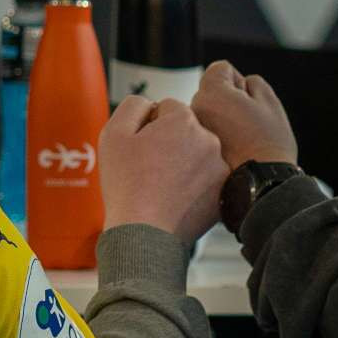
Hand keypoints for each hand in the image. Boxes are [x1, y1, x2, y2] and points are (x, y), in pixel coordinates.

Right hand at [98, 96, 229, 242]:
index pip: (167, 108)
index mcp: (184, 120)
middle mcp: (209, 139)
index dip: (149, 126)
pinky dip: (195, 185)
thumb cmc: (127, 185)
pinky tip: (176, 198)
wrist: (144, 233)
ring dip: (184, 162)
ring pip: (198, 154)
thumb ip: (134, 105)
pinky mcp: (223, 192)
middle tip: (150, 168)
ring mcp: (219, 167)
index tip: (141, 147)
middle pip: (186, 130)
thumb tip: (151, 104)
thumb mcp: (114, 132)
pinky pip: (207, 178)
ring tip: (162, 185)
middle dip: (170, 142)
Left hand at [190, 60, 298, 167]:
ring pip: (208, 110)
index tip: (249, 102)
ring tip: (239, 137)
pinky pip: (205, 129)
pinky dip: (216, 134)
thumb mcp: (269, 100)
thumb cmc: (268, 142)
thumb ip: (250, 81)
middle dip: (228, 99)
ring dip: (221, 117)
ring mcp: (192, 128)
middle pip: (212, 89)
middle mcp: (194, 107)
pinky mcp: (190, 147)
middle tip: (246, 122)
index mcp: (212, 91)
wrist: (261, 182)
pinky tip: (230, 148)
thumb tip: (237, 84)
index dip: (240, 82)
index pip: (221, 68)